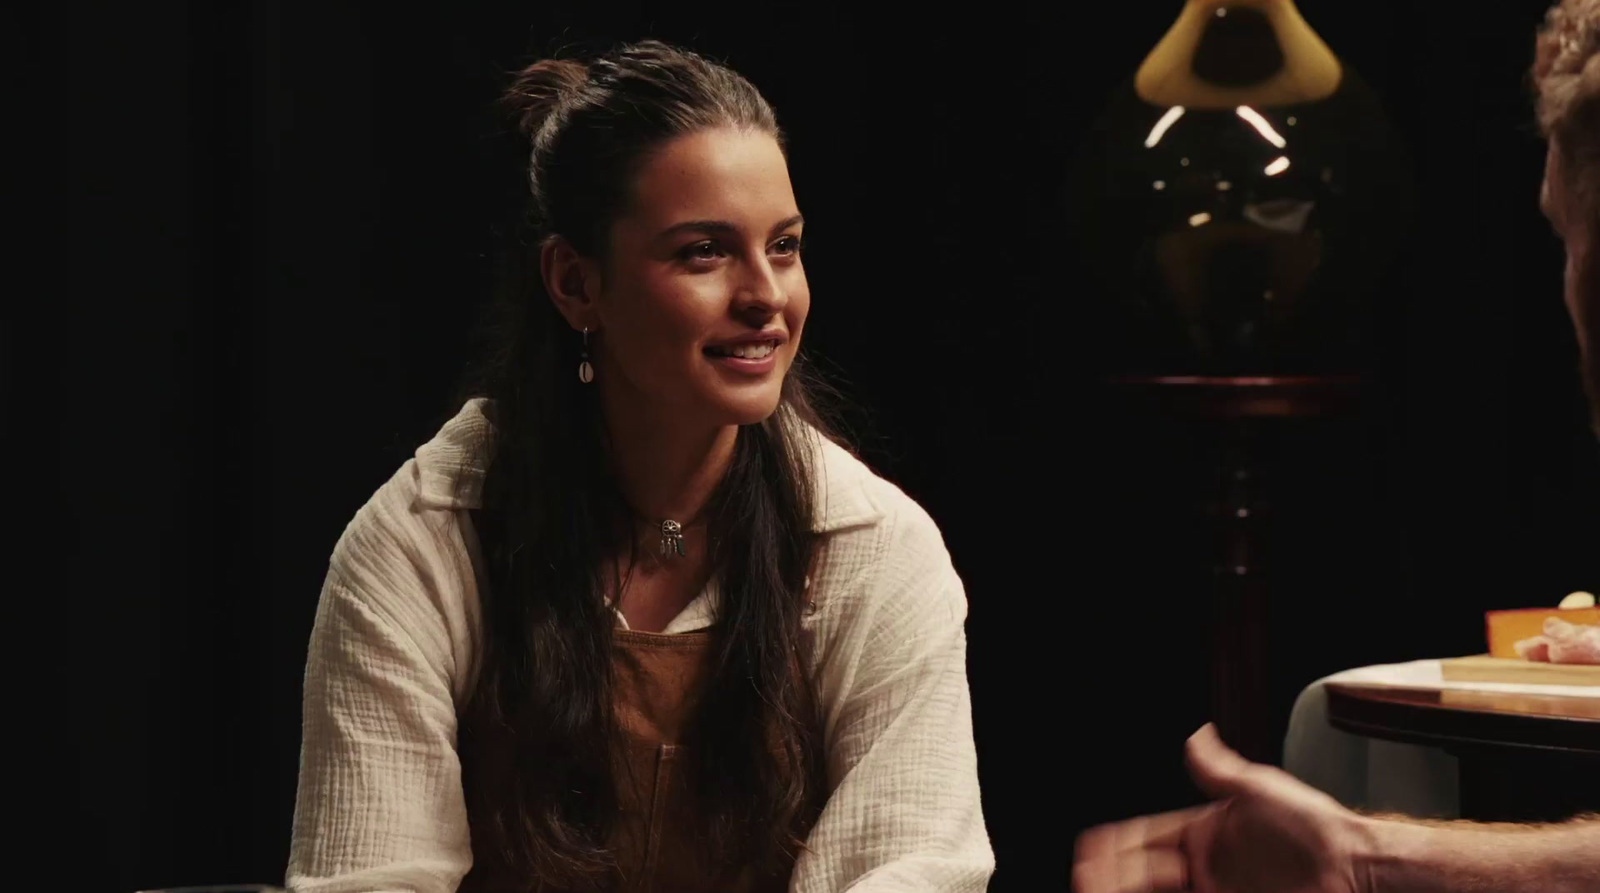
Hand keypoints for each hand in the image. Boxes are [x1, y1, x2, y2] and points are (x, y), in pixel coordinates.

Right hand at [1072, 724, 1370, 892]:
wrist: (1354, 868)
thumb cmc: (1313, 827)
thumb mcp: (1259, 788)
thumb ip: (1219, 769)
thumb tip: (1196, 734)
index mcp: (1203, 835)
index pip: (1146, 839)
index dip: (1115, 846)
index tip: (1088, 852)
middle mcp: (1205, 868)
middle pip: (1144, 875)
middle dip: (1112, 878)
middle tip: (1085, 881)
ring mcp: (1217, 892)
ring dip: (1126, 892)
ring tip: (1098, 892)